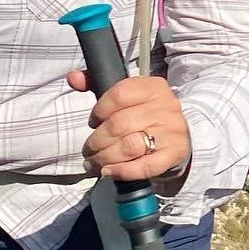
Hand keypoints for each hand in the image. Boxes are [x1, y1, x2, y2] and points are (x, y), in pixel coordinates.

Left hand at [69, 70, 191, 185]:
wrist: (176, 135)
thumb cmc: (143, 113)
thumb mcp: (125, 95)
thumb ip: (96, 83)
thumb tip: (73, 78)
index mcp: (152, 87)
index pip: (119, 95)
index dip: (99, 111)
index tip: (92, 122)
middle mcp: (165, 106)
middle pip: (120, 124)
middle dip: (97, 141)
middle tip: (88, 150)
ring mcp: (172, 131)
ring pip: (130, 146)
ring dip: (105, 157)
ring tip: (93, 163)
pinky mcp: (174, 154)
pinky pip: (145, 166)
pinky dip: (123, 171)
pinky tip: (108, 172)